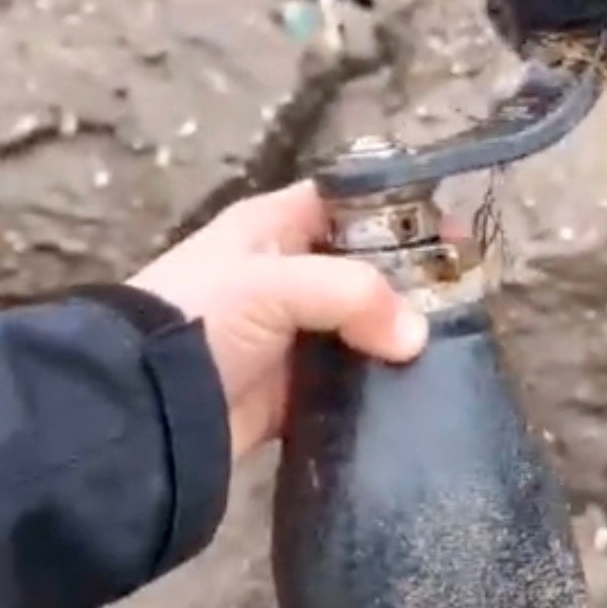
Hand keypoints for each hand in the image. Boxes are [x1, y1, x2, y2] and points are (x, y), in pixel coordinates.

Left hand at [129, 182, 428, 455]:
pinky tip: (414, 392)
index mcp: (272, 228)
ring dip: (395, 340)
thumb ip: (353, 294)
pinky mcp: (289, 393)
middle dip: (409, 282)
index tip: (452, 230)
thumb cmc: (201, 317)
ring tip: (451, 346)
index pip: (347, 202)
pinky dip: (373, 390)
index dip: (398, 211)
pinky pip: (345, 386)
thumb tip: (416, 336)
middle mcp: (282, 276)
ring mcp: (287, 337)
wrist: (141, 405)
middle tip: (464, 295)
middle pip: (362, 270)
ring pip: (359, 330)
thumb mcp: (274, 284)